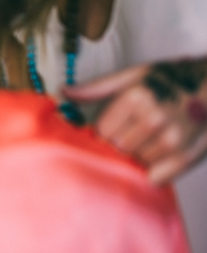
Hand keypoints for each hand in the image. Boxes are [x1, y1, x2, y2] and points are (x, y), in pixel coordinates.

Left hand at [63, 59, 206, 182]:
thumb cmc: (170, 80)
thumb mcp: (132, 75)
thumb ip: (97, 87)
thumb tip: (64, 92)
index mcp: (135, 98)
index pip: (102, 131)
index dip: (106, 131)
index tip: (116, 126)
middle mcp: (152, 118)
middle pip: (118, 148)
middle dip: (122, 143)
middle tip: (136, 132)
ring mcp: (171, 138)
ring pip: (136, 162)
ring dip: (140, 155)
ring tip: (152, 139)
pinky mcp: (187, 156)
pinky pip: (157, 177)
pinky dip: (154, 172)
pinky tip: (159, 158)